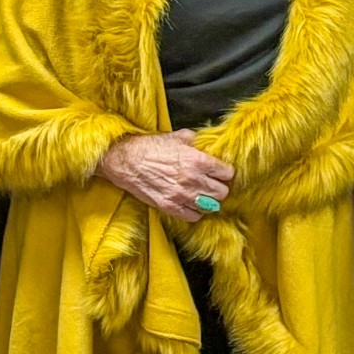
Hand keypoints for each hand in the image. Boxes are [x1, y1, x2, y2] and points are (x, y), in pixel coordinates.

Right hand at [96, 130, 234, 222]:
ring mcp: (182, 195)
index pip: (227, 173)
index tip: (220, 172)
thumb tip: (209, 146)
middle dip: (219, 187)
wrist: (126, 161)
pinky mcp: (170, 207)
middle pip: (222, 192)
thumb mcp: (179, 136)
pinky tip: (191, 203)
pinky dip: (195, 211)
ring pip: (211, 206)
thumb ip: (198, 142)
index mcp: (198, 160)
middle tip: (212, 183)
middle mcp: (193, 180)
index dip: (224, 172)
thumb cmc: (151, 147)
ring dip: (208, 200)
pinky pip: (194, 216)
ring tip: (202, 194)